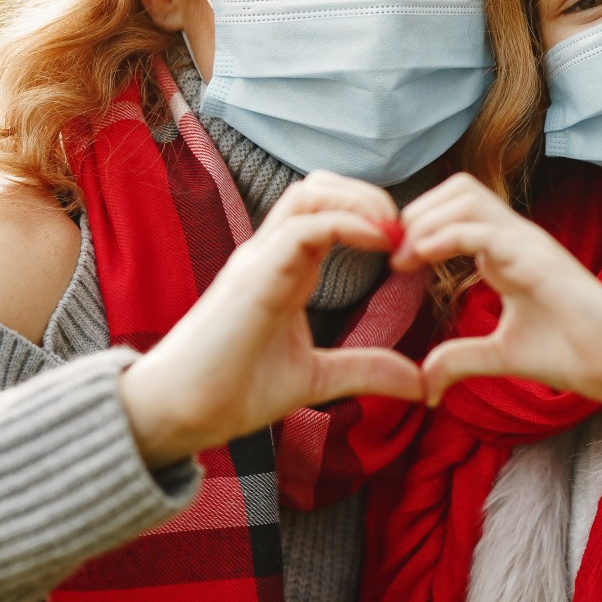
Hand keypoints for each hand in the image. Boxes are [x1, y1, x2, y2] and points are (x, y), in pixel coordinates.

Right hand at [118, 172, 423, 468]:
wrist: (181, 413)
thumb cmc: (234, 391)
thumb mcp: (318, 378)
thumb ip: (366, 370)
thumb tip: (420, 382)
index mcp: (285, 268)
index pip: (327, 209)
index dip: (370, 214)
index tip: (408, 246)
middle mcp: (269, 253)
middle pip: (319, 187)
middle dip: (368, 196)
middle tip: (405, 231)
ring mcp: (258, 259)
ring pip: (309, 194)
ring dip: (359, 201)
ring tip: (393, 231)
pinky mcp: (252, 276)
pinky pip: (303, 227)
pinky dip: (346, 224)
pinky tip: (380, 243)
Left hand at [391, 174, 601, 416]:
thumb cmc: (573, 353)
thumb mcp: (502, 355)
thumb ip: (462, 359)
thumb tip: (424, 382)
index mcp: (507, 252)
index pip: (456, 208)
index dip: (419, 225)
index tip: (395, 264)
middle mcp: (517, 238)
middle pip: (458, 189)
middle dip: (418, 212)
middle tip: (395, 255)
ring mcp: (529, 243)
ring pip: (467, 196)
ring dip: (427, 220)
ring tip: (405, 257)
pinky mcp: (540, 259)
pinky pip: (485, 230)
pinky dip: (447, 236)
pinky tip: (422, 258)